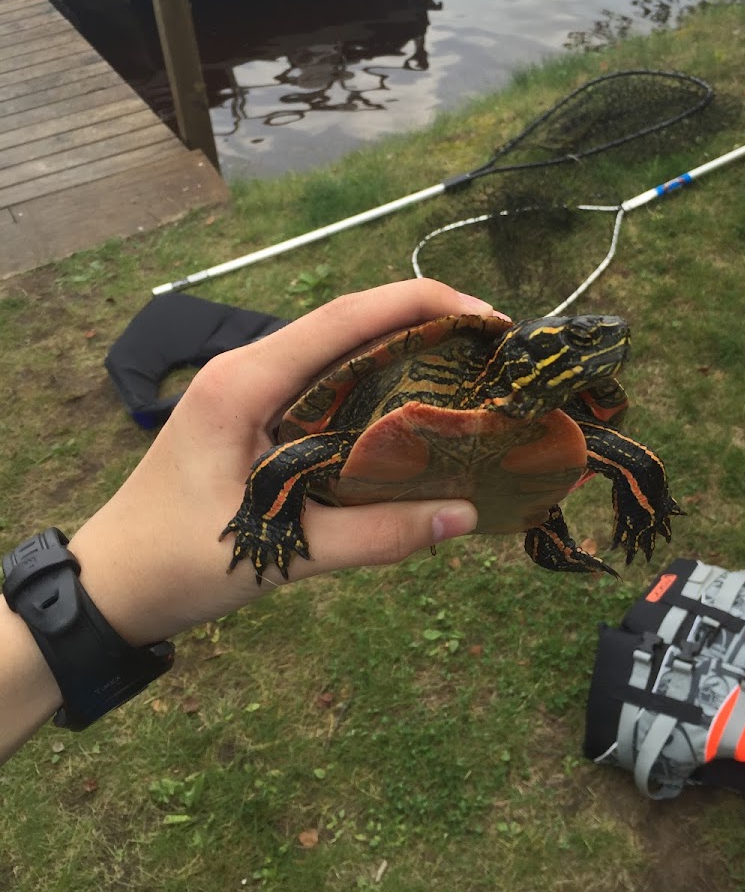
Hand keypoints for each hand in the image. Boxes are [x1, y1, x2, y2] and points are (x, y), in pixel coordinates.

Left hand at [69, 279, 500, 646]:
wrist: (107, 586)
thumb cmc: (177, 564)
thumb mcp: (280, 552)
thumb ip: (374, 536)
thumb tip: (465, 516)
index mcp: (244, 382)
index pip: (343, 318)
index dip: (418, 304)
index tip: (483, 316)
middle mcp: (246, 370)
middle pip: (347, 324)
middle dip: (421, 323)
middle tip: (490, 349)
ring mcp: (247, 390)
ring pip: (337, 352)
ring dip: (400, 352)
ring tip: (467, 371)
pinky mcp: (253, 417)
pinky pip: (324, 385)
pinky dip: (374, 385)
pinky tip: (413, 410)